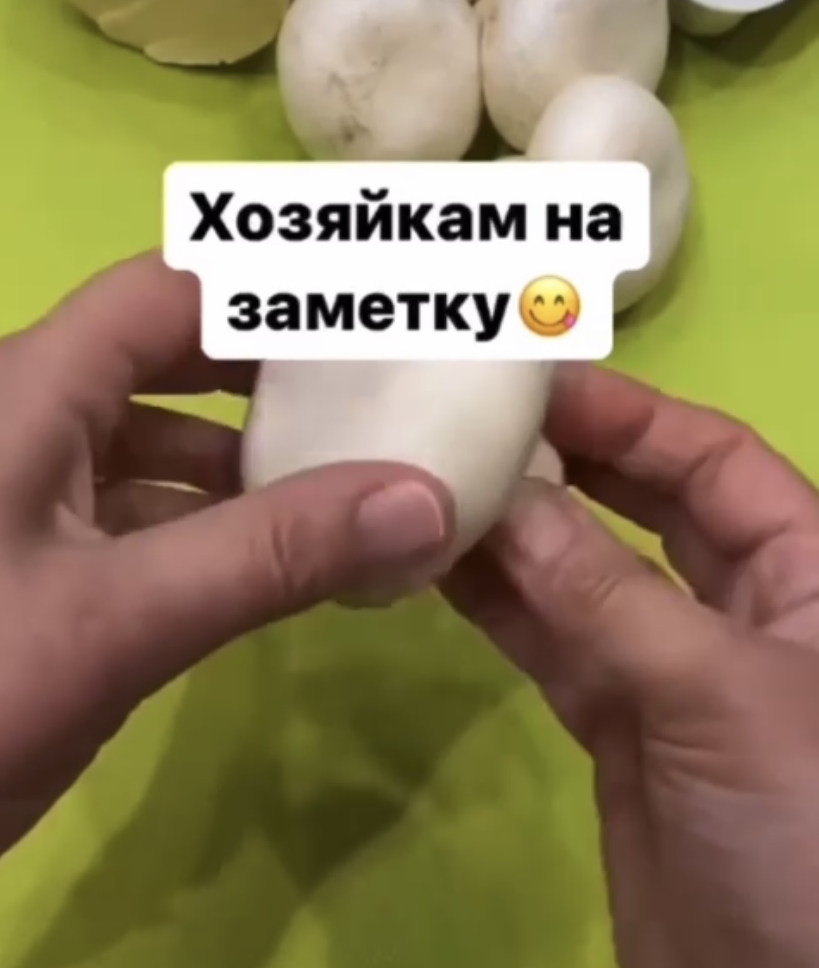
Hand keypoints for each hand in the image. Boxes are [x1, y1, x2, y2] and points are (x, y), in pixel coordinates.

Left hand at [0, 253, 451, 862]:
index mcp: (30, 389)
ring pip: (151, 439)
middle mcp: (26, 417)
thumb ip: (271, 556)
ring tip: (343, 470)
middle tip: (374, 386)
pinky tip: (271, 552)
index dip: (268, 288)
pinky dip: (206, 518)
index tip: (367, 307)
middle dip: (266, 368)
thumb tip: (424, 500)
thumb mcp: (117, 620)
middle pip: (165, 355)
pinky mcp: (32, 558)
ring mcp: (25, 490)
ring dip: (241, 452)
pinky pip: (135, 508)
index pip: (169, 291)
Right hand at [444, 365, 818, 967]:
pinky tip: (438, 566)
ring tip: (430, 485)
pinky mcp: (617, 729)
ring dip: (514, 534)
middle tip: (473, 421)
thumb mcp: (719, 693)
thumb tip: (504, 497)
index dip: (631, 413)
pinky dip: (499, 606)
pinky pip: (551, 643)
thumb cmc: (804, 829)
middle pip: (647, 505)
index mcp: (810, 572)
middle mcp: (743, 608)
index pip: (717, 459)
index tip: (535, 382)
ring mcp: (672, 670)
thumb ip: (606, 594)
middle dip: (569, 462)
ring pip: (584, 575)